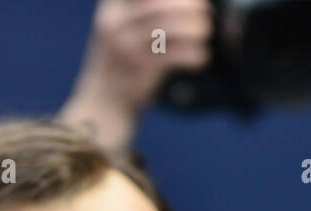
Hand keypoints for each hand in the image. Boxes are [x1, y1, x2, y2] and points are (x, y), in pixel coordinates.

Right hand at [61, 0, 212, 151]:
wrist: (104, 100)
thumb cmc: (121, 59)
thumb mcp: (122, 27)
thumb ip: (143, 11)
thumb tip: (186, 4)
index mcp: (113, 8)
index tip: (192, 0)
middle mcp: (116, 24)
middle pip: (158, 6)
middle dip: (187, 6)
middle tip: (205, 11)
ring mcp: (127, 48)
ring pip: (166, 30)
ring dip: (193, 29)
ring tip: (205, 31)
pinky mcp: (142, 71)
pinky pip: (173, 57)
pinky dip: (192, 55)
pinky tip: (202, 55)